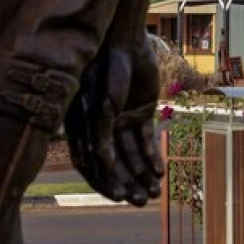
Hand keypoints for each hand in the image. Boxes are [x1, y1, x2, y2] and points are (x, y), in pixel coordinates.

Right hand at [64, 35, 162, 206]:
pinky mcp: (142, 111)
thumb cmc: (104, 70)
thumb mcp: (100, 104)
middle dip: (129, 183)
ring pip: (133, 154)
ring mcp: (123, 120)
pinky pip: (146, 138)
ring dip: (143, 173)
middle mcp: (102, 128)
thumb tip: (104, 167)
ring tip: (155, 192)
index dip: (105, 182)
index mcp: (84, 129)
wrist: (124, 42)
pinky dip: (152, 155)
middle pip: (116, 164)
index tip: (119, 197)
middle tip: (142, 202)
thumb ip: (100, 135)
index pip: (93, 164)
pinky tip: (159, 171)